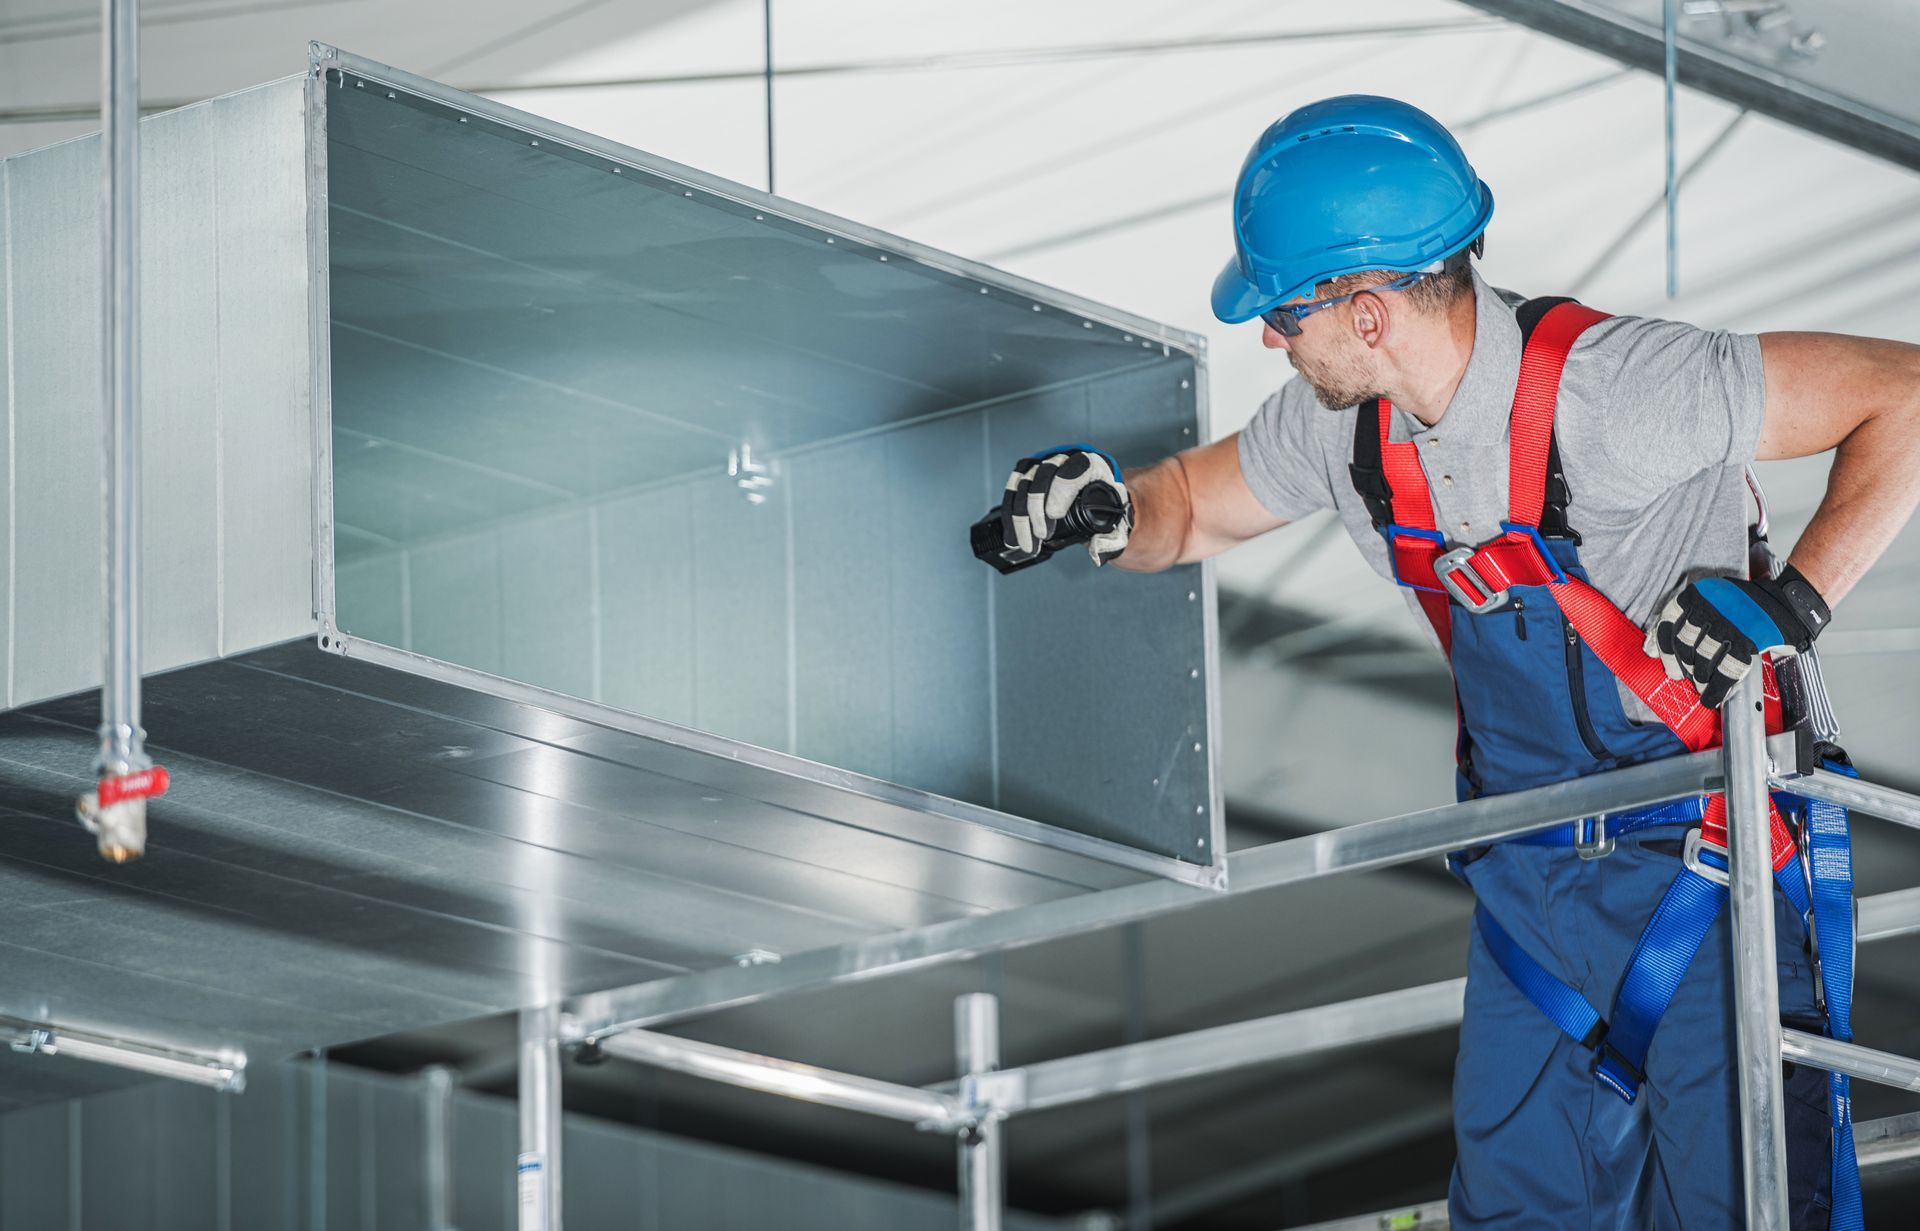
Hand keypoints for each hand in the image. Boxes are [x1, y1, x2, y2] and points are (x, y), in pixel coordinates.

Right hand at [999, 445, 1132, 565]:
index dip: (1061, 491)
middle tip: (1041, 535)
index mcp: (1093, 465)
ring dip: (1021, 516)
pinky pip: (1013, 489)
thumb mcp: (1116, 523)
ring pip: (1024, 483)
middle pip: (1044, 475)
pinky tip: (1014, 535)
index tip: (1054, 515)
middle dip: (1037, 508)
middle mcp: (1065, 458)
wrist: (1093, 495)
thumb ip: (1111, 540)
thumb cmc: (1105, 508)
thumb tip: (1096, 553)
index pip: (1075, 469)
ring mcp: (1044, 462)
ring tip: (1027, 543)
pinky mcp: (1028, 472)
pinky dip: (1010, 514)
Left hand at [1644, 564, 1830, 708]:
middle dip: (1680, 663)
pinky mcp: (1748, 642)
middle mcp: (1712, 607)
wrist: (1789, 602)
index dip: (1661, 643)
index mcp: (1700, 594)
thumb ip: (1686, 618)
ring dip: (1699, 677)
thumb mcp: (1714, 599)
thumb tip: (1652, 647)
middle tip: (1681, 675)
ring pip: (1703, 658)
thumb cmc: (1746, 605)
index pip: (1669, 620)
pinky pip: (1726, 671)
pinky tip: (1712, 697)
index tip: (1655, 657)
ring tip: (1700, 685)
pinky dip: (1717, 688)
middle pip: (1683, 643)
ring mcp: (1730, 625)